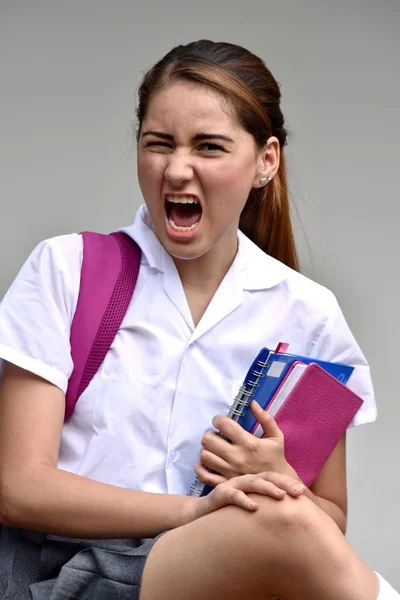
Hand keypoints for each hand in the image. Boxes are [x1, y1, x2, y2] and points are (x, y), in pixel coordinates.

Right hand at [190, 471, 305, 521]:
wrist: (200, 512)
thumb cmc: (228, 510)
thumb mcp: (249, 505)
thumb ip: (264, 505)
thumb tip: (288, 514)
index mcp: (253, 481)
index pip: (273, 478)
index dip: (288, 482)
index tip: (303, 491)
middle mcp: (244, 480)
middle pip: (267, 477)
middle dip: (284, 483)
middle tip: (299, 491)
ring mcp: (232, 485)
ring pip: (252, 483)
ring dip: (267, 489)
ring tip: (281, 496)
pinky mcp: (220, 494)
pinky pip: (233, 495)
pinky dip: (244, 500)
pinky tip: (254, 507)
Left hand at [194, 401, 294, 486]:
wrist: (277, 487)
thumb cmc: (276, 459)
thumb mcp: (276, 437)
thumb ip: (266, 419)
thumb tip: (253, 403)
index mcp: (249, 443)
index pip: (224, 424)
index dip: (218, 419)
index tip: (220, 422)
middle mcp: (237, 457)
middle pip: (208, 440)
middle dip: (210, 434)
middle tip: (217, 436)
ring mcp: (229, 472)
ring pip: (204, 456)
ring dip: (206, 449)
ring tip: (214, 449)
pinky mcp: (225, 484)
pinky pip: (203, 475)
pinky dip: (201, 467)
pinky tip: (208, 462)